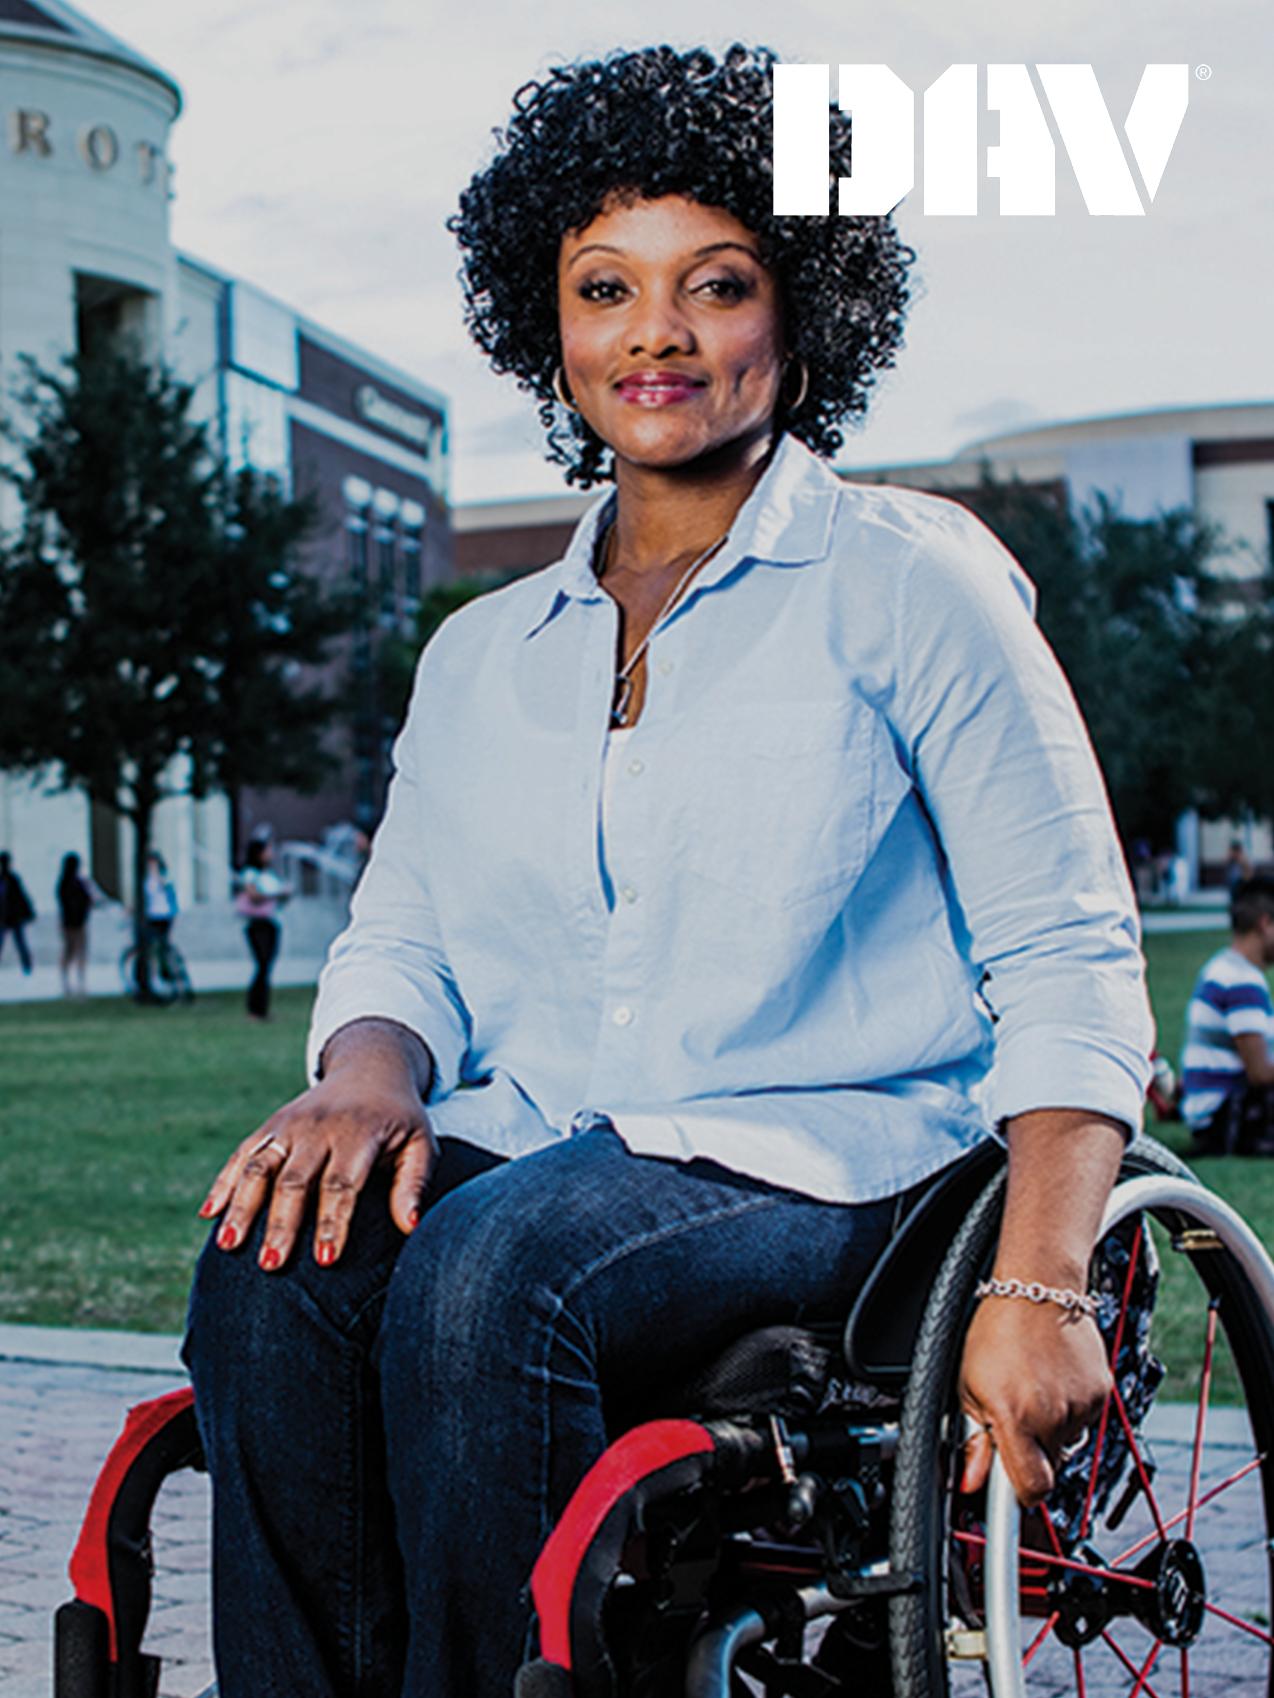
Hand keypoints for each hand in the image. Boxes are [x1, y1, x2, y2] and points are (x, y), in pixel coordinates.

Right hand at [198, 1069, 434, 1270]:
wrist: (370, 1070)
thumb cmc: (399, 1120)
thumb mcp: (420, 1145)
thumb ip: (414, 1184)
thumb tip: (409, 1227)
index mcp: (359, 1133)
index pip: (341, 1184)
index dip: (331, 1223)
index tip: (324, 1262)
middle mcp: (319, 1127)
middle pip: (294, 1180)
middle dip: (280, 1224)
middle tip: (270, 1265)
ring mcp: (289, 1124)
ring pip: (259, 1166)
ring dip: (241, 1206)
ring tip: (228, 1246)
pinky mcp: (271, 1125)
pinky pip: (242, 1153)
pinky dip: (223, 1182)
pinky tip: (209, 1214)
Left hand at [958, 1294, 1111, 1507]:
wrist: (1038, 1287)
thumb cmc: (997, 1330)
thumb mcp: (969, 1385)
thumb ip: (973, 1440)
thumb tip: (972, 1483)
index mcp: (1015, 1416)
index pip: (1031, 1489)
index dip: (1020, 1498)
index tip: (1012, 1501)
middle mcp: (1052, 1415)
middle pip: (1048, 1466)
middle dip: (1031, 1453)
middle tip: (1014, 1419)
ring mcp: (1081, 1404)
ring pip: (1067, 1443)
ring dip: (1050, 1429)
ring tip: (1033, 1388)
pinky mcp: (1102, 1392)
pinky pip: (1084, 1420)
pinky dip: (1069, 1409)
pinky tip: (1052, 1380)